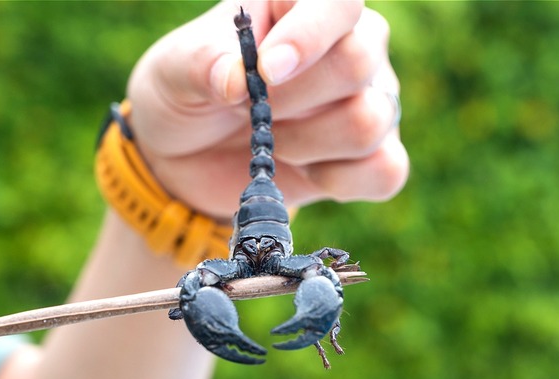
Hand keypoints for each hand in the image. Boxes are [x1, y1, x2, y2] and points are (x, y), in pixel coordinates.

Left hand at [128, 0, 407, 219]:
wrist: (186, 158)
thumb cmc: (187, 93)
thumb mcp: (174, 70)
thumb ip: (202, 64)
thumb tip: (237, 80)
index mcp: (301, 5)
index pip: (339, 1)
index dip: (308, 36)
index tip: (265, 72)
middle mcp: (350, 44)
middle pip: (357, 63)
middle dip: (290, 100)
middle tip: (249, 111)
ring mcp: (369, 100)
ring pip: (369, 121)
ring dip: (304, 144)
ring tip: (271, 140)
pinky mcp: (372, 155)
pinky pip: (385, 170)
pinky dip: (338, 181)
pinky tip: (302, 170)